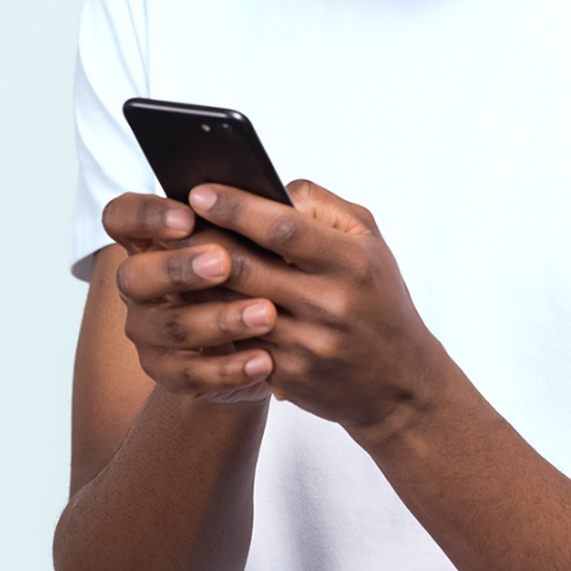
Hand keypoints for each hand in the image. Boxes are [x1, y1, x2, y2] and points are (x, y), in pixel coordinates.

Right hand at [103, 192, 277, 403]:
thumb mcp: (258, 238)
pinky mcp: (167, 370)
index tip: (188, 216)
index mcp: (153, 238)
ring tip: (267, 313)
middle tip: (224, 262)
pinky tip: (263, 360)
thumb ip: (261, 216)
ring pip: (171, 326)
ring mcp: (148, 329)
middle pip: (134, 275)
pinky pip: (189, 374)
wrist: (257, 338)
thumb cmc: (254, 270)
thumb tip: (286, 201)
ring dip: (219, 319)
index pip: (123, 217)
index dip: (146, 215)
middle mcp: (140, 283)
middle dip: (178, 268)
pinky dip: (228, 369)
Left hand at [185, 179, 445, 433]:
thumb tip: (273, 189)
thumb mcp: (370, 241)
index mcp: (352, 261)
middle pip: (248, 267)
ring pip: (233, 308)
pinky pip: (237, 343)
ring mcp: (307, 345)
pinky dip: (211, 320)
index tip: (201, 192)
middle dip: (203, 240)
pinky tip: (192, 301)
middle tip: (170, 221)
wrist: (400, 381)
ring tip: (172, 257)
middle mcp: (329, 303)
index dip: (237, 208)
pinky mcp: (288, 376)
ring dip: (197, 282)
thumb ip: (324, 206)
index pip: (283, 228)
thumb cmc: (380, 297)